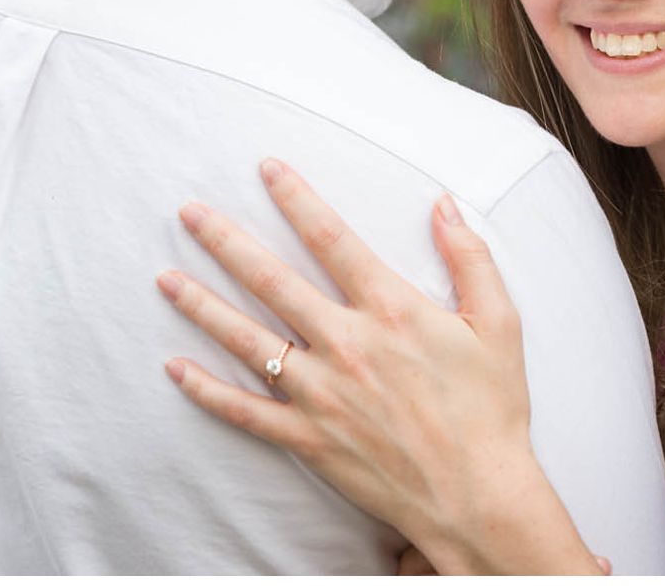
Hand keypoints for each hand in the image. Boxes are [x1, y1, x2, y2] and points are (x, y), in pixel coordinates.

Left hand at [157, 159, 601, 574]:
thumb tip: (444, 204)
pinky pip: (247, 412)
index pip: (331, 237)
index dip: (296, 197)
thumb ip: (471, 258)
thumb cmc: (492, 409)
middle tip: (188, 213)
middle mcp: (347, 344)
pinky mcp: (310, 438)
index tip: (266, 167)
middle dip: (225, 241)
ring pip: (247, 340)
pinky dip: (207, 391)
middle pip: (271, 280)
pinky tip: (175, 369)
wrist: (479, 497)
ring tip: (165, 278)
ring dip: (202, 306)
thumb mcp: (499, 324)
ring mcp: (322, 394)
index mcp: (391, 309)